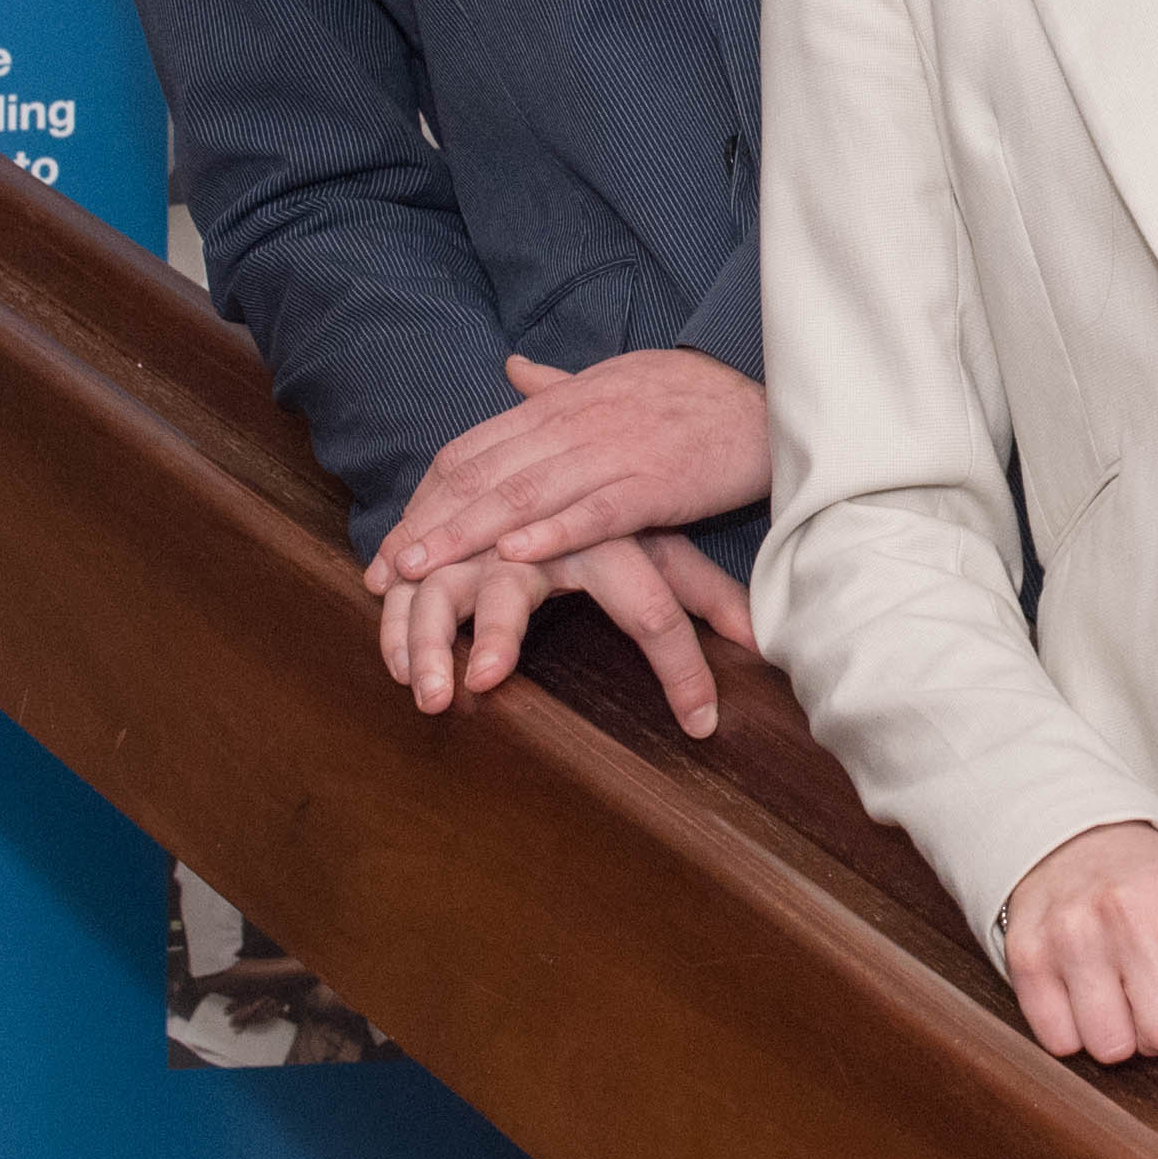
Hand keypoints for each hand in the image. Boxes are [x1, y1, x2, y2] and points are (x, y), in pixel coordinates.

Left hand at [371, 350, 771, 583]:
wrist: (769, 398)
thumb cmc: (694, 395)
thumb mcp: (617, 378)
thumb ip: (558, 385)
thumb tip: (512, 369)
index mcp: (563, 404)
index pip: (474, 449)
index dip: (427, 496)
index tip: (392, 539)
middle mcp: (578, 424)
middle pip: (486, 475)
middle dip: (430, 523)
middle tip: (384, 571)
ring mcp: (616, 453)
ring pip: (527, 495)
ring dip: (469, 533)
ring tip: (423, 570)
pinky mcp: (658, 484)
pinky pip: (596, 510)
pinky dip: (553, 532)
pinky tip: (513, 557)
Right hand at [374, 527, 751, 735]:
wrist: (567, 435)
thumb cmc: (620, 517)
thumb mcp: (666, 551)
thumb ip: (706, 597)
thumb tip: (763, 641)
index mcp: (611, 534)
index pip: (655, 603)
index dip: (682, 666)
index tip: (701, 723)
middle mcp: (540, 533)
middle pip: (514, 583)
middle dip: (496, 632)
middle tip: (486, 680)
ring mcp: (483, 539)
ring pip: (448, 585)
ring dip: (429, 636)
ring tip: (429, 692)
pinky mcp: (445, 545)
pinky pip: (412, 584)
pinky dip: (396, 622)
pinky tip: (395, 668)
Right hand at [1000, 820, 1157, 1109]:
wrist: (1069, 837)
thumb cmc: (1149, 881)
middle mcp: (1122, 913)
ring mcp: (1069, 934)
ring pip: (1108, 1045)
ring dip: (1122, 1041)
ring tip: (1124, 1006)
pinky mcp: (1025, 956)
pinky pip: (1058, 1040)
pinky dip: (1075, 1036)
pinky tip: (1086, 1003)